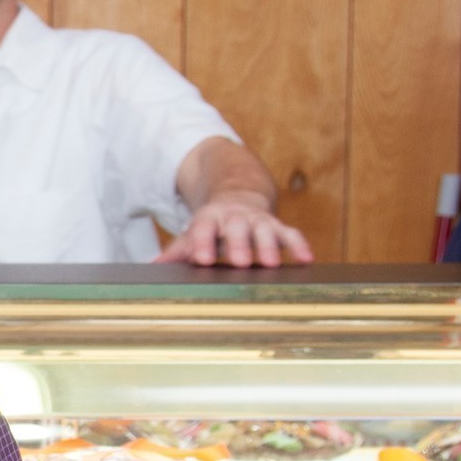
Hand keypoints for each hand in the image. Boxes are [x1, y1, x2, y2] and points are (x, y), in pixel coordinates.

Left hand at [158, 191, 312, 267]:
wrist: (237, 196)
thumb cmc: (212, 223)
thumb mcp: (194, 231)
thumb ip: (178, 249)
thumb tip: (154, 264)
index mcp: (210, 217)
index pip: (204, 229)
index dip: (203, 243)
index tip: (203, 260)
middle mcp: (235, 216)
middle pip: (237, 227)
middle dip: (239, 244)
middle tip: (241, 262)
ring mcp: (258, 219)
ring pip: (265, 229)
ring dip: (269, 246)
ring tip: (272, 264)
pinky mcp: (277, 224)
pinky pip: (290, 233)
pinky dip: (299, 245)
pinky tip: (306, 259)